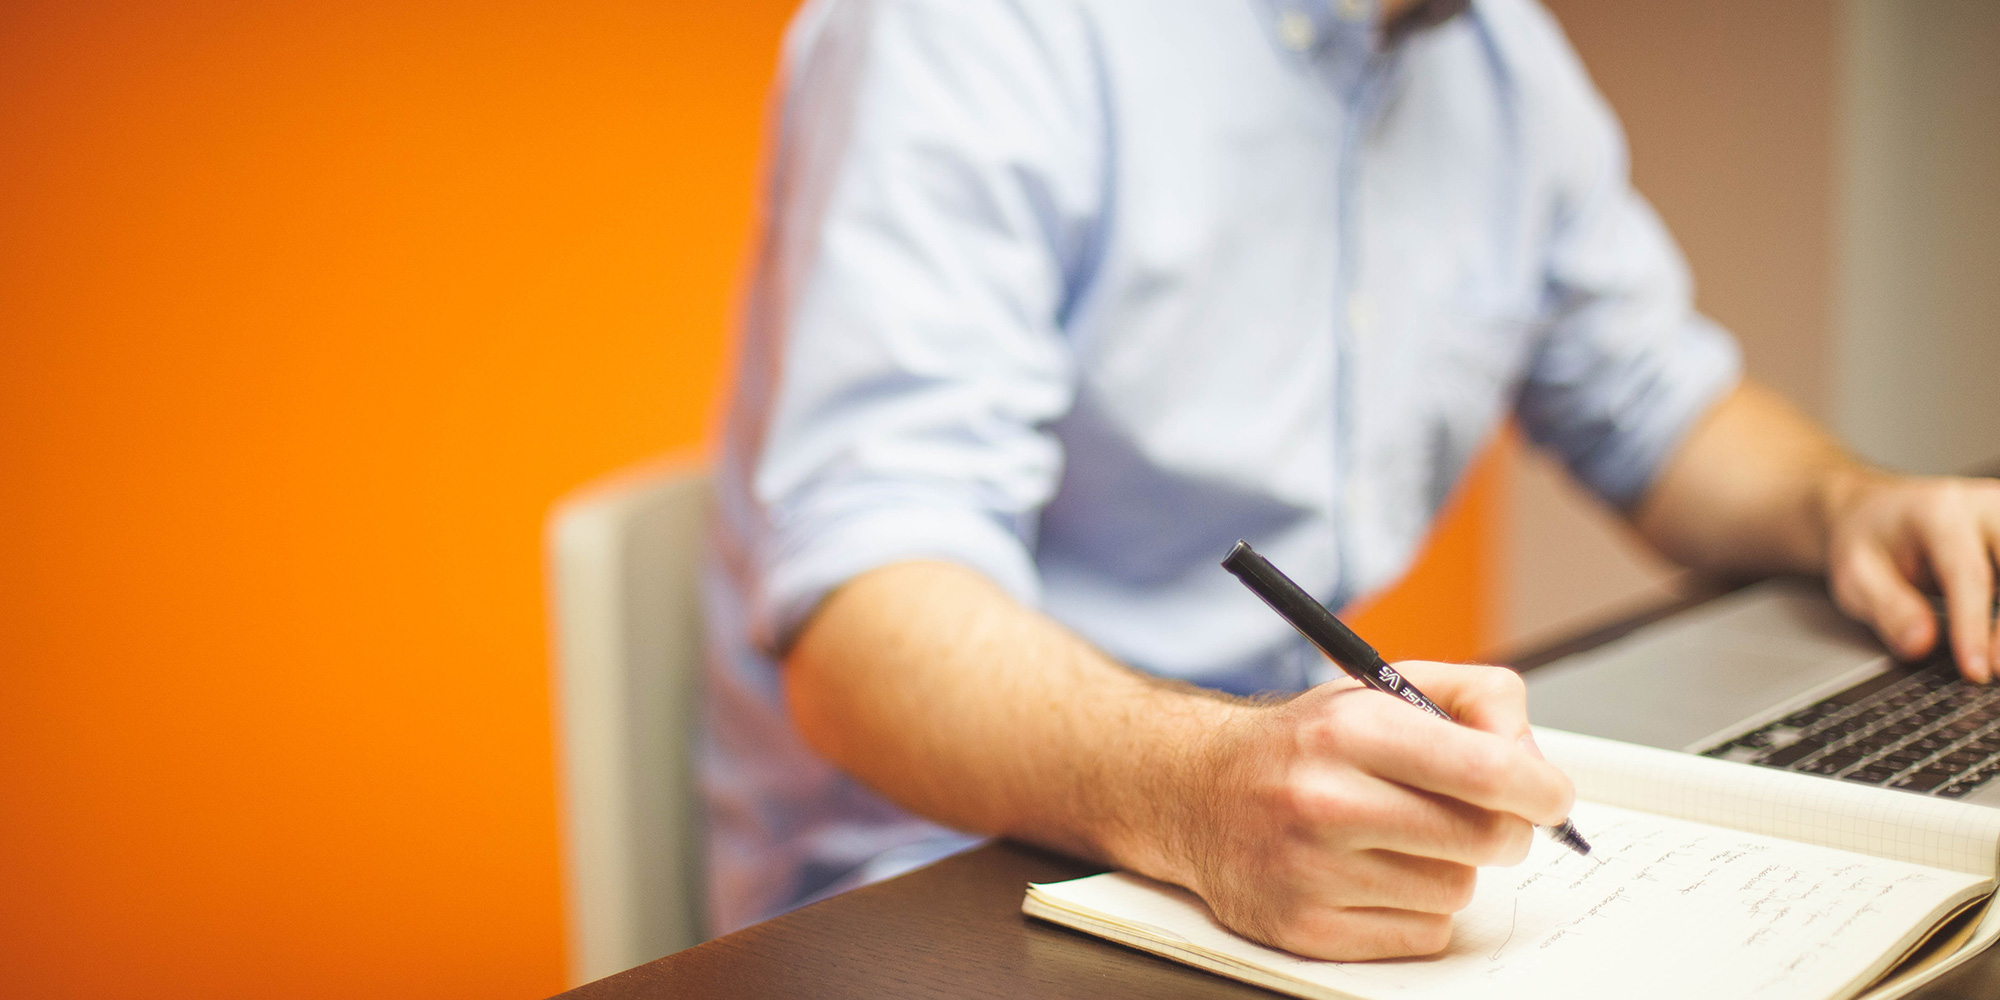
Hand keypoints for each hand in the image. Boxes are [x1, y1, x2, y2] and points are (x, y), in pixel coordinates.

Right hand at [1166, 662, 1573, 960]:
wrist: (1198, 791)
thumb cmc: (1306, 744)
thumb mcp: (1383, 688)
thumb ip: (1476, 699)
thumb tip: (1534, 759)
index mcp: (1350, 730)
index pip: (1486, 770)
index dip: (1541, 788)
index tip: (1550, 796)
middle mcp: (1325, 800)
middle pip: (1485, 839)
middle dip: (1504, 828)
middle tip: (1483, 815)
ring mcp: (1311, 872)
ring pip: (1456, 890)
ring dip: (1450, 867)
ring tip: (1404, 839)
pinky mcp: (1305, 929)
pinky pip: (1423, 934)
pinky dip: (1418, 910)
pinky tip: (1378, 875)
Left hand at [1826, 472, 1999, 682]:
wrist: (1875, 512)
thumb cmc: (1867, 543)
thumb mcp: (1854, 575)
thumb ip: (1887, 609)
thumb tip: (1921, 645)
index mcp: (1939, 512)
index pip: (1969, 573)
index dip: (1975, 626)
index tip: (1976, 671)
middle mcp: (1985, 507)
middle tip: (1995, 670)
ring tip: (1998, 660)